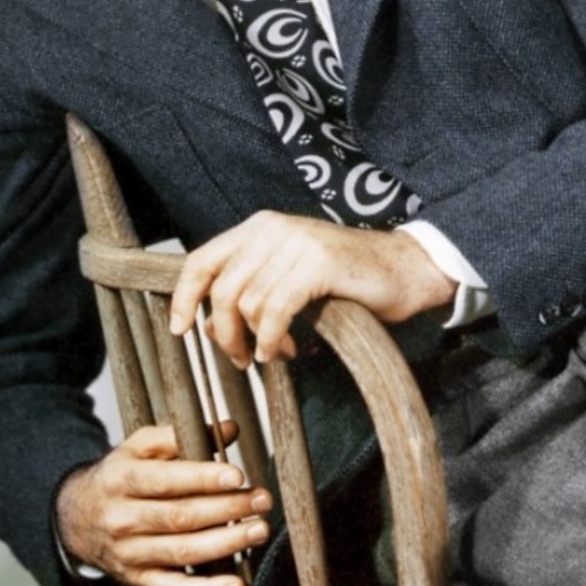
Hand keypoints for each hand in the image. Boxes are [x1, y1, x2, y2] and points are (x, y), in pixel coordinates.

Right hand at [55, 422, 271, 585]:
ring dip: (226, 544)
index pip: (166, 480)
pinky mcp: (138, 580)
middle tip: (262, 500)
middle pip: (180, 518)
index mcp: (121, 480)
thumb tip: (229, 428)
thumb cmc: (119, 476)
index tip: (238, 475)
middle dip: (227, 509)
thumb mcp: (138, 446)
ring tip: (259, 530)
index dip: (203, 479)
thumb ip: (180, 434)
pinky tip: (236, 585)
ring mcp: (129, 554)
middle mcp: (122, 519)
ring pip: (183, 553)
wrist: (75, 517)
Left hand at [169, 212, 456, 368]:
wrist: (406, 269)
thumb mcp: (290, 276)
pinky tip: (280, 352)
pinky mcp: (317, 263)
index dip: (184, 298)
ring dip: (254, 340)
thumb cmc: (348, 278)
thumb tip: (209, 326)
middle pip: (222, 289)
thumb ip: (252, 290)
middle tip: (239, 359)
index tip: (180, 331)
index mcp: (260, 227)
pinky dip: (271, 338)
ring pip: (247, 303)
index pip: (202, 260)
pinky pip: (276, 310)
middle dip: (224, 332)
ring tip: (274, 353)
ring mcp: (296, 243)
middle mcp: (272, 228)